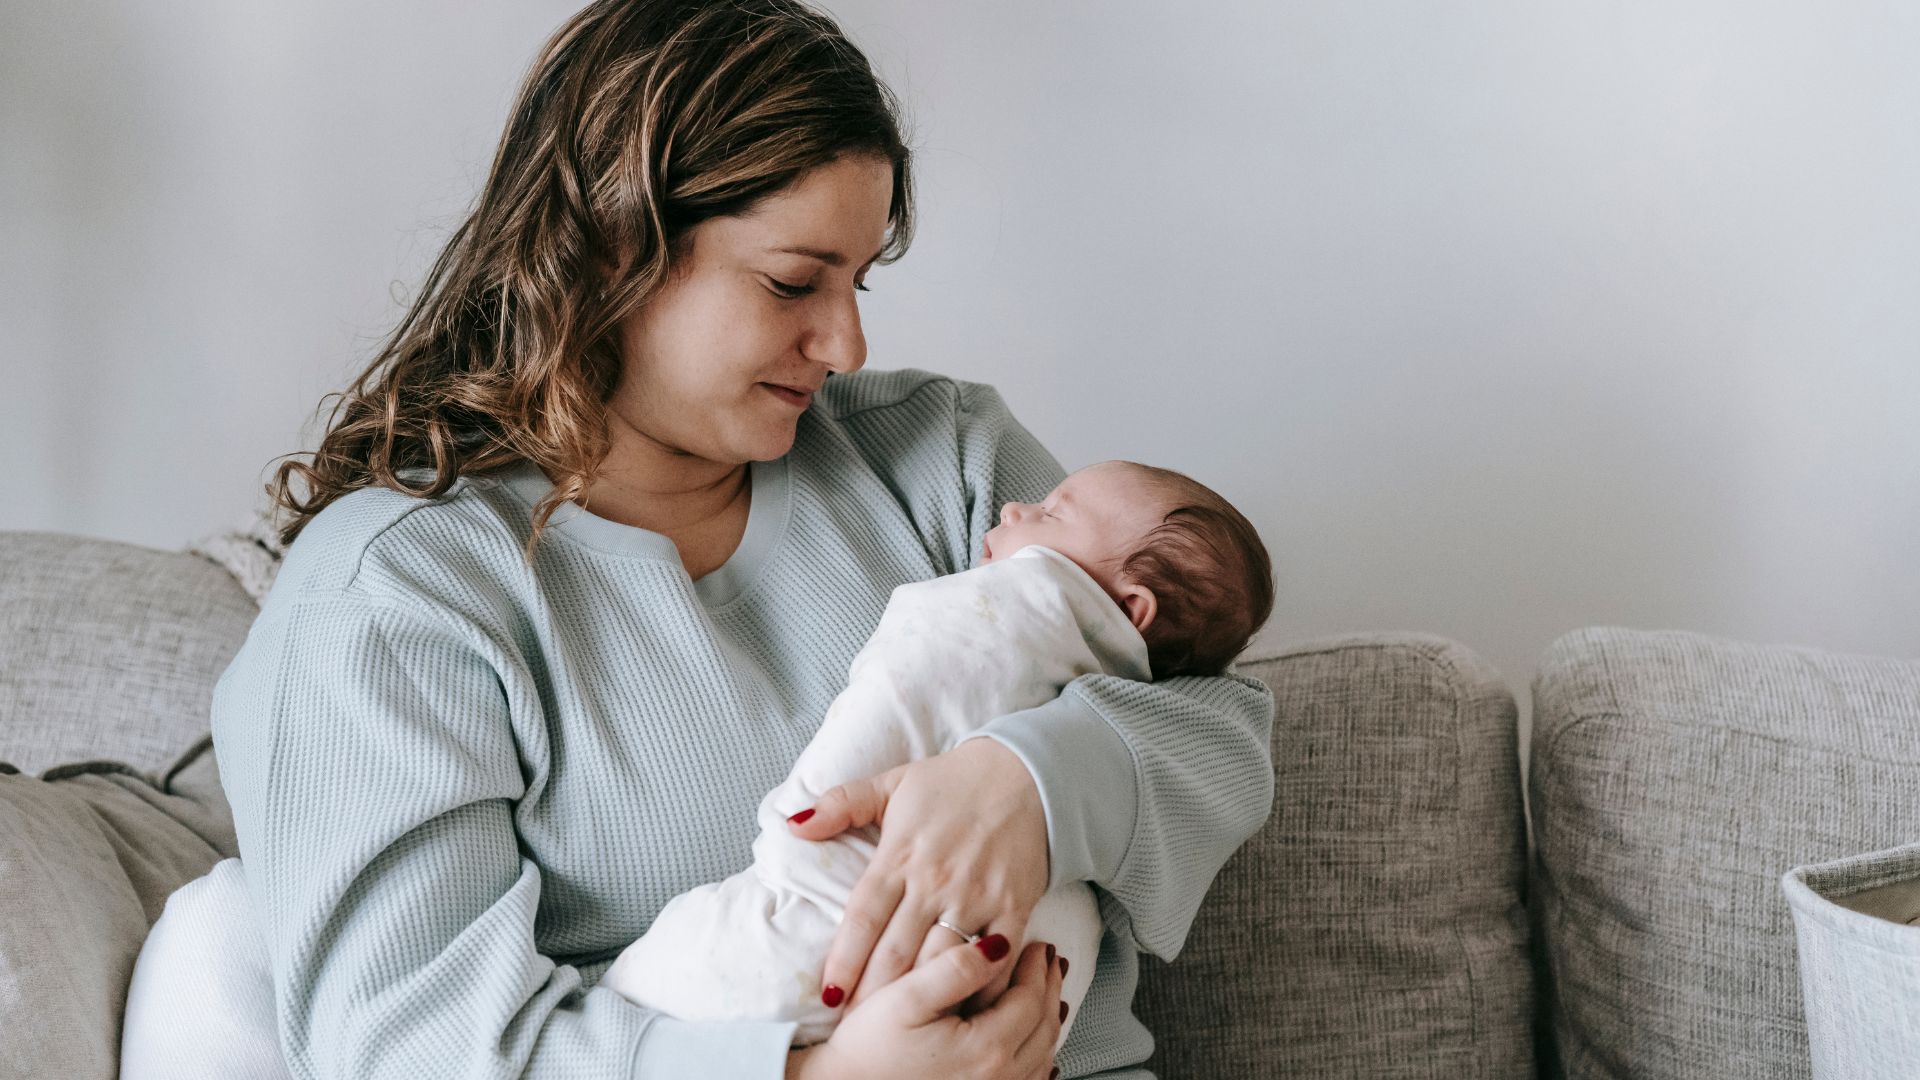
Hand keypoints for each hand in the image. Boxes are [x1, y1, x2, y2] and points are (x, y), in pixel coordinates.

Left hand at [786, 738, 1050, 1010]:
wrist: (1028, 773)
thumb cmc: (954, 783)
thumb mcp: (892, 782)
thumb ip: (841, 804)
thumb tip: (793, 824)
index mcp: (899, 855)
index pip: (862, 918)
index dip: (843, 961)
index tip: (829, 996)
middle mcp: (934, 881)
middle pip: (896, 952)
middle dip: (873, 995)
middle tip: (857, 1028)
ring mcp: (975, 897)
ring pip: (940, 962)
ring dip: (921, 999)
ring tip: (902, 1030)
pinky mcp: (1013, 907)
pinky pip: (995, 961)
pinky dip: (980, 988)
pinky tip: (964, 1011)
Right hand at [787, 935, 1065, 1079]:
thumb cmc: (869, 1047)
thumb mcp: (906, 997)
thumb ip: (955, 969)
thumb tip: (999, 945)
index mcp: (985, 1048)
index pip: (1030, 1000)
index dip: (1036, 968)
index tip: (1037, 944)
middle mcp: (998, 1078)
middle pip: (1043, 1028)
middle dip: (1048, 988)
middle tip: (1048, 960)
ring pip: (1040, 1055)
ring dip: (1048, 1019)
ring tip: (1046, 991)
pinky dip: (1038, 1055)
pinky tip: (1034, 1043)